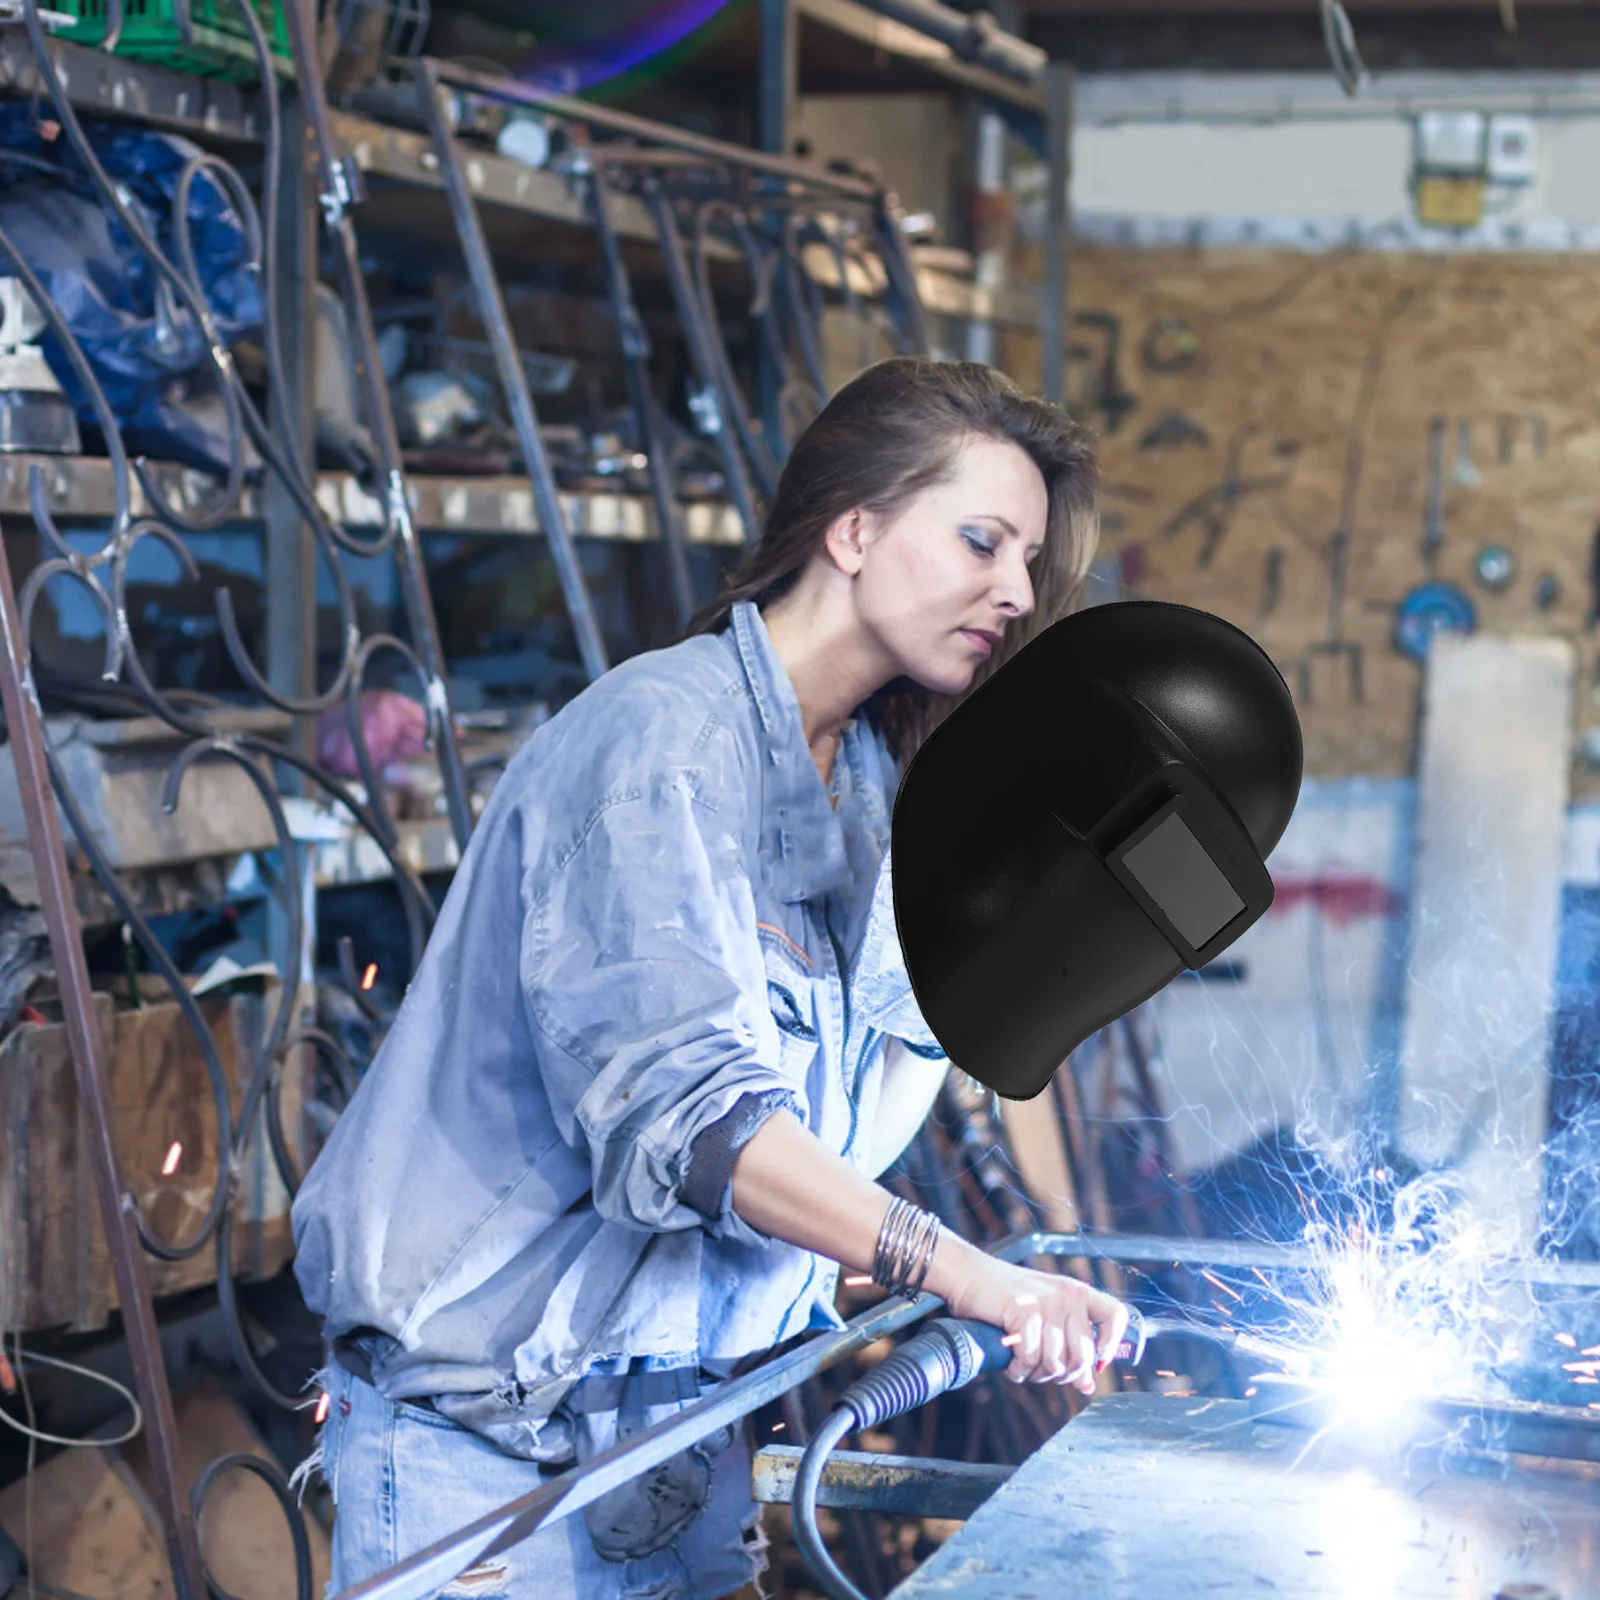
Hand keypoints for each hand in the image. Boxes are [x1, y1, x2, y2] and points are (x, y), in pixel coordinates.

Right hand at [944, 1255, 1127, 1396]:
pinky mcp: (1026, 1313)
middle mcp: (1067, 1296)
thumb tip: (1087, 1384)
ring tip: (1023, 1365)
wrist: (969, 1275)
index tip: (1096, 1363)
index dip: (1111, 1345)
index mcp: (1077, 1293)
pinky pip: (1031, 1358)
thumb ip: (1068, 1347)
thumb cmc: (1005, 1299)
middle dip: (1061, 1374)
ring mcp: (1047, 1303)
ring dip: (1036, 1374)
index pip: (1115, 1316)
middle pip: (1083, 1356)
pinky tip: (1011, 1363)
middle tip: (1041, 1372)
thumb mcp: (1044, 1318)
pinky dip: (1019, 1369)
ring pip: (1056, 1363)